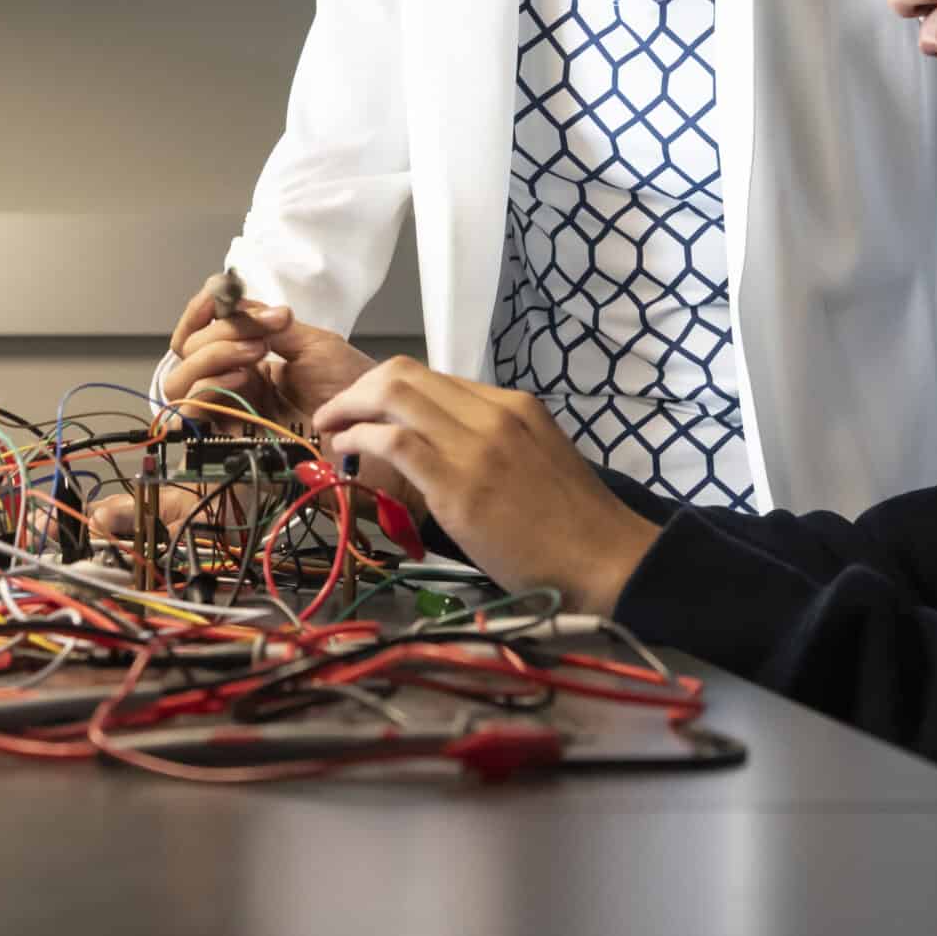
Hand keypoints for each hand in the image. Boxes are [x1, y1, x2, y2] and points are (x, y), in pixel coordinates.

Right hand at [160, 287, 375, 430]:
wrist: (373, 427)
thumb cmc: (352, 388)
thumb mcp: (312, 343)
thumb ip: (266, 325)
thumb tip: (234, 304)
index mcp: (248, 360)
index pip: (198, 332)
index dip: (200, 311)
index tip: (220, 291)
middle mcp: (232, 385)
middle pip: (186, 353)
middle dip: (218, 332)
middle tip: (262, 335)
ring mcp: (228, 412)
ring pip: (179, 382)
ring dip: (211, 356)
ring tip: (256, 353)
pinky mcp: (228, 441)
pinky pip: (193, 413)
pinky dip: (208, 387)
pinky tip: (243, 378)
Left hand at [312, 358, 661, 614]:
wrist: (605, 560)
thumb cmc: (571, 526)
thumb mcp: (536, 461)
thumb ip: (492, 443)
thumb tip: (440, 447)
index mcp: (514, 405)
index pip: (434, 377)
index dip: (387, 390)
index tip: (364, 412)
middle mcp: (493, 412)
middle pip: (406, 374)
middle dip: (359, 388)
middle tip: (335, 415)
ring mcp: (476, 444)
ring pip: (394, 395)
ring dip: (349, 408)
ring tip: (331, 430)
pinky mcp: (459, 483)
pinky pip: (393, 441)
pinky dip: (359, 439)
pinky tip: (346, 453)